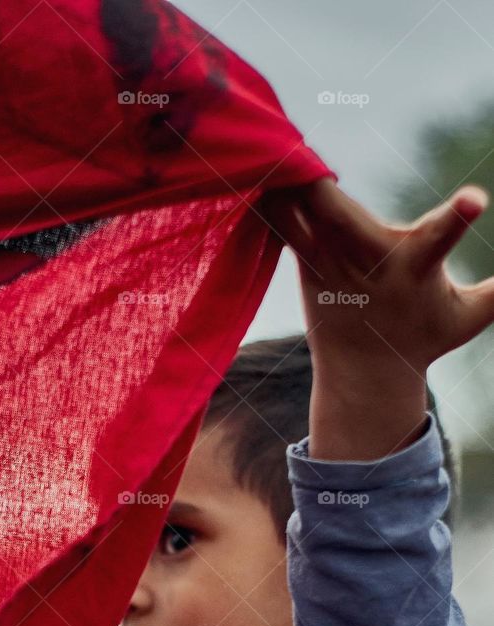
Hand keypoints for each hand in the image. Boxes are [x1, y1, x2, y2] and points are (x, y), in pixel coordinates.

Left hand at [259, 178, 493, 459]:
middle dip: (328, 196)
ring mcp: (334, 266)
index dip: (458, 217)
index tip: (474, 200)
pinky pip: (286, 226)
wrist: (366, 373)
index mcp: (416, 268)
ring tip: (273, 147)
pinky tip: (257, 167)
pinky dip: (273, 198)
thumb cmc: (424, 336)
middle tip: (311, 163)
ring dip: (291, 187)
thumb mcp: (469, 317)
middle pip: (347, 223)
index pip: (443, 237)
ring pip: (307, 219)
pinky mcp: (308, 266)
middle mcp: (371, 265)